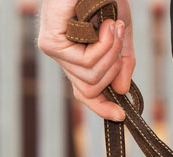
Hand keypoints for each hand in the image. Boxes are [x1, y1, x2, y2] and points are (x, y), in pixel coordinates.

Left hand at [37, 0, 134, 121]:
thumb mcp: (120, 34)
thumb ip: (121, 62)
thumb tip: (122, 91)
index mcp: (77, 56)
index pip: (84, 92)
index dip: (101, 108)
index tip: (121, 115)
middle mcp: (63, 56)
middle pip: (91, 89)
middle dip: (114, 67)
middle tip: (122, 37)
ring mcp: (54, 50)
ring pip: (89, 78)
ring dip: (111, 53)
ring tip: (115, 26)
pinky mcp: (50, 43)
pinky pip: (84, 63)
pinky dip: (103, 46)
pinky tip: (107, 25)